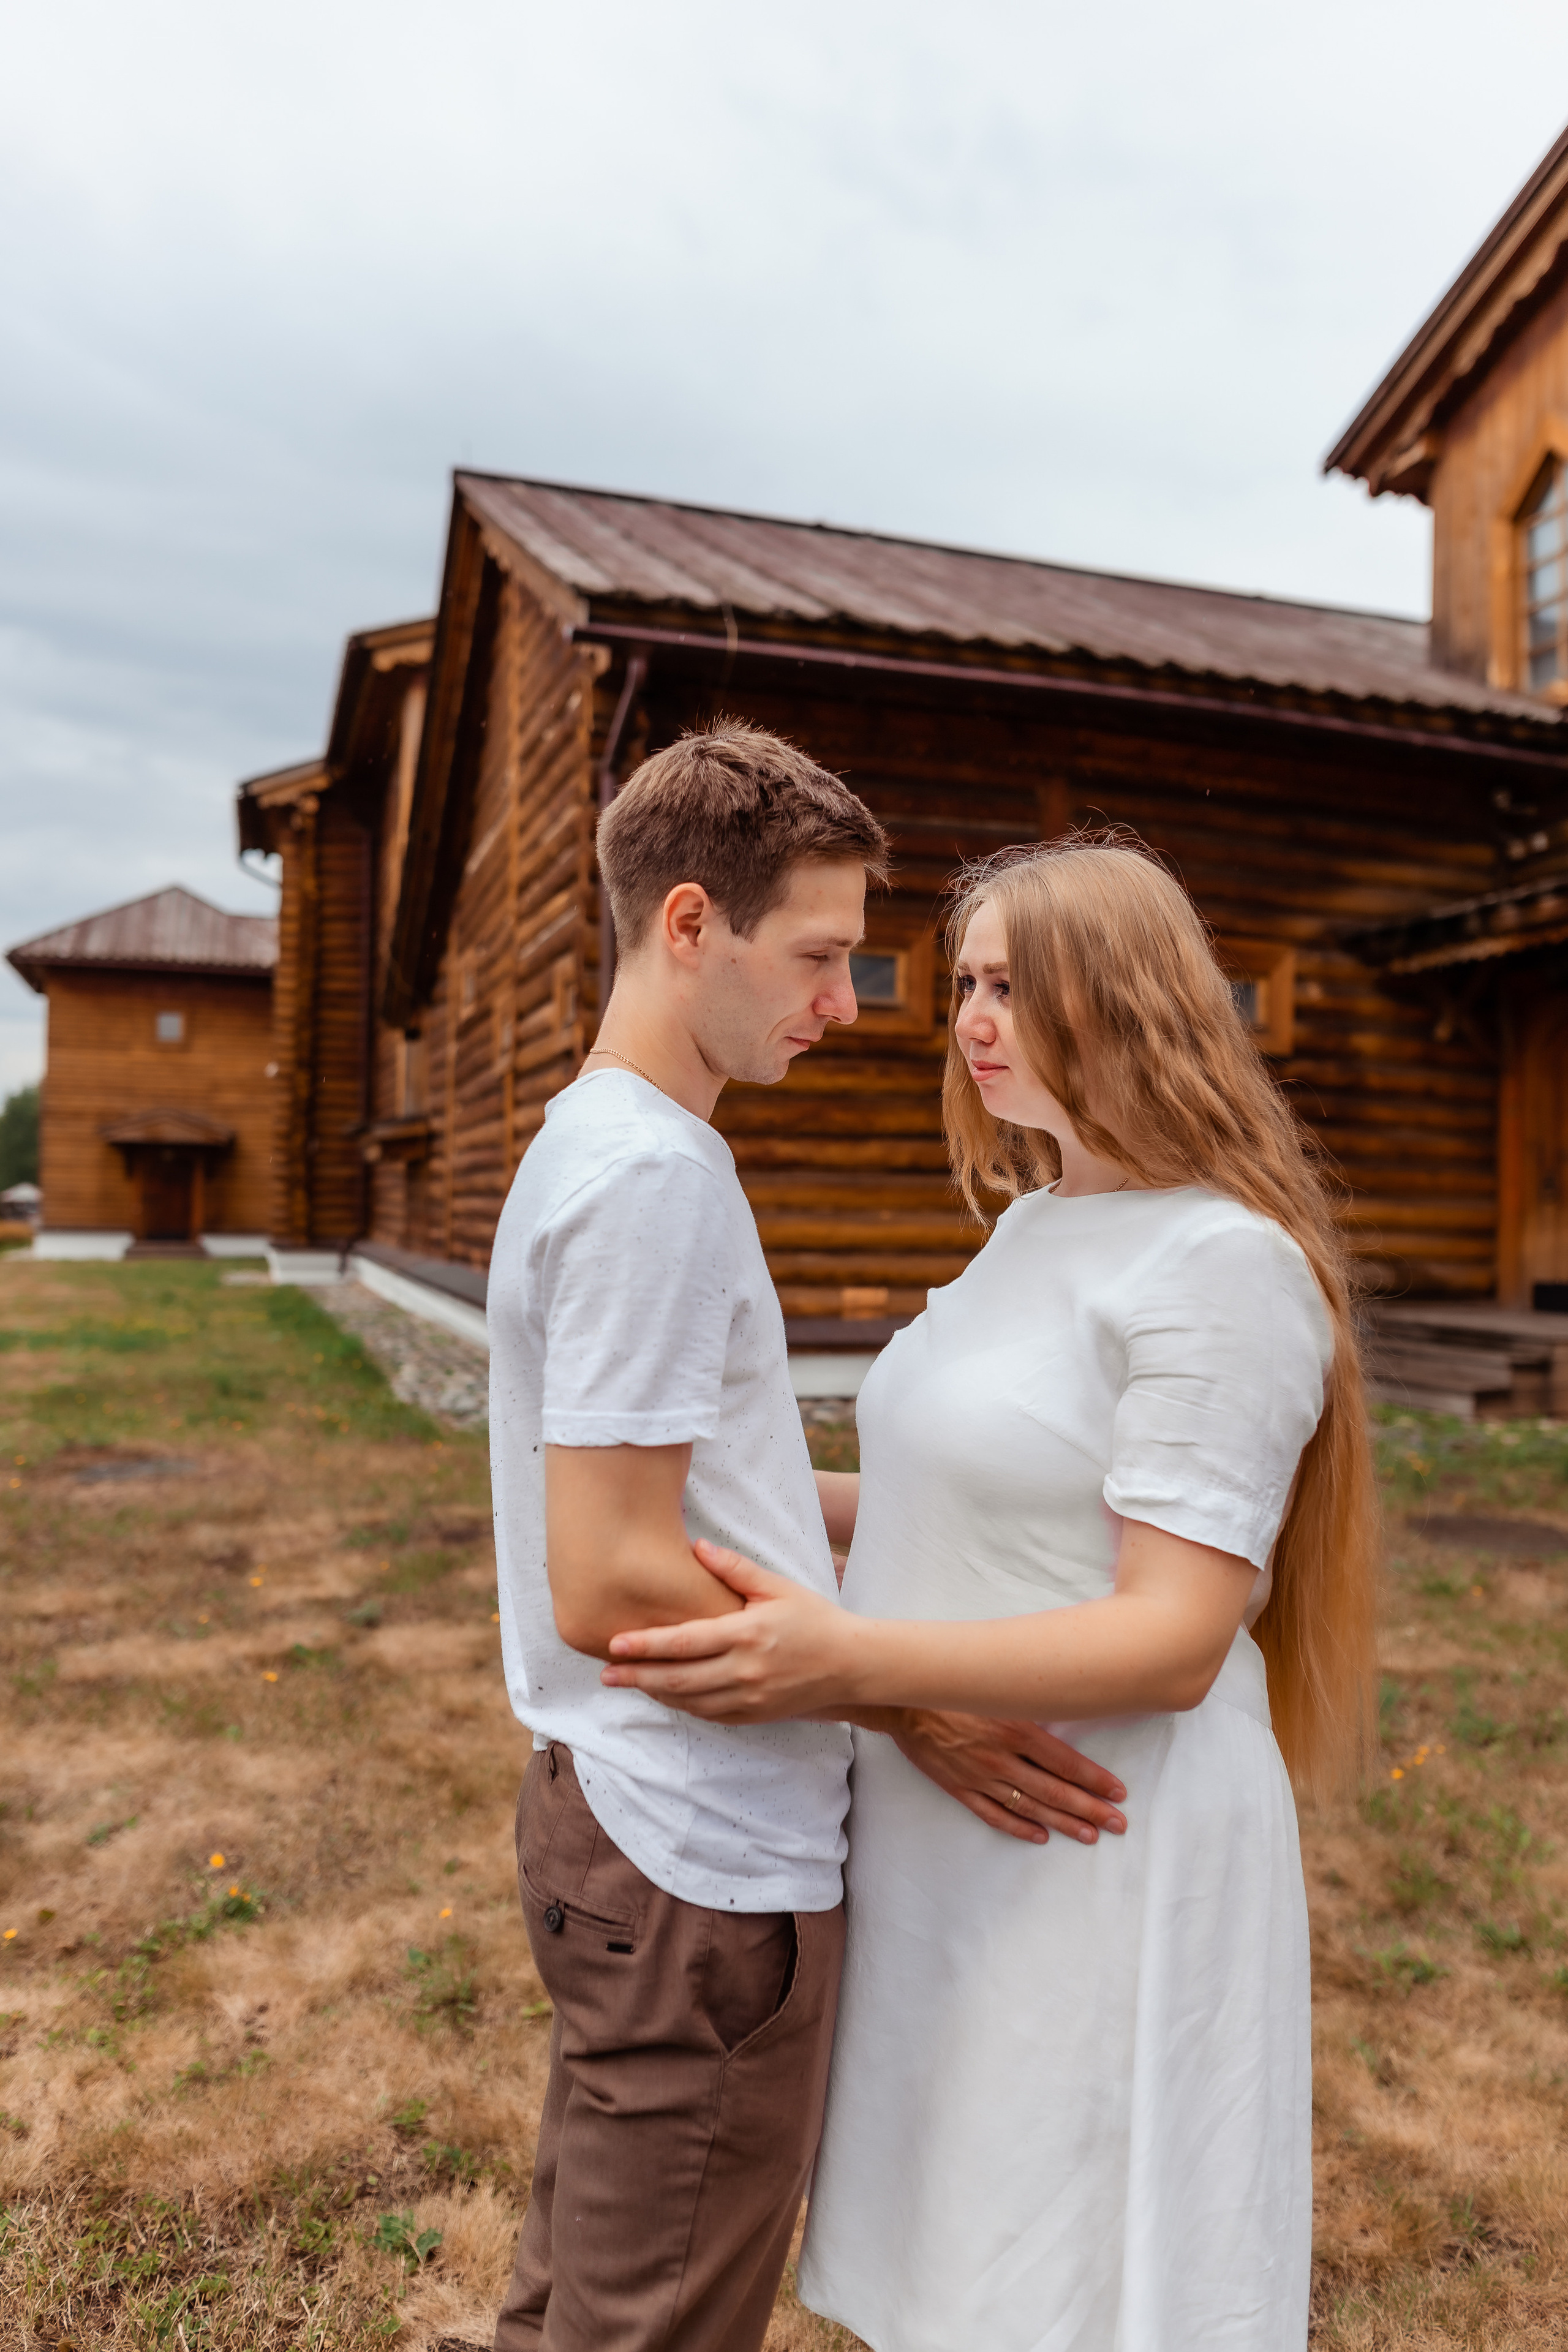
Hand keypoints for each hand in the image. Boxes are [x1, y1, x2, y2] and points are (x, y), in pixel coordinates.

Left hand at [601, 1539, 862, 1722]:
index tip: (614, 1643)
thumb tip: (697, 1547)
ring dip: (655, 1693)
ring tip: (626, 1681)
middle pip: (679, 1679)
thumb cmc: (814, 1619)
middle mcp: (745, 1671)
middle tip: (604, 1673)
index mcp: (748, 1634)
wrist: (851, 1665)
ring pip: (690, 1701)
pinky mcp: (755, 1715)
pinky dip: (682, 1705)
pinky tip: (664, 1694)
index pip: (685, 1642)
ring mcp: (750, 1698)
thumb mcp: (778, 1587)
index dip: (646, 1645)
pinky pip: (709, 1714)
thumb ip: (735, 1570)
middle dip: (637, 1676)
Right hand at [887, 1711, 1126, 1846]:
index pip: (1066, 1763)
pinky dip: (1019, 1828)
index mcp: (1016, 1729)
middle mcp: (1002, 1758)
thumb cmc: (955, 1687)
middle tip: (1118, 1823)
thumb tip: (1066, 1706)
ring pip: (1030, 1807)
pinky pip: (995, 1815)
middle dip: (1090, 1809)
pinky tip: (1040, 1836)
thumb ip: (1029, 1704)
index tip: (1118, 1793)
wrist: (905, 1701)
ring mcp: (981, 1777)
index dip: (1095, 1780)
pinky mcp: (961, 1789)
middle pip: (1055, 1791)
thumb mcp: (998, 1688)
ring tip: (1090, 1834)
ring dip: (1063, 1823)